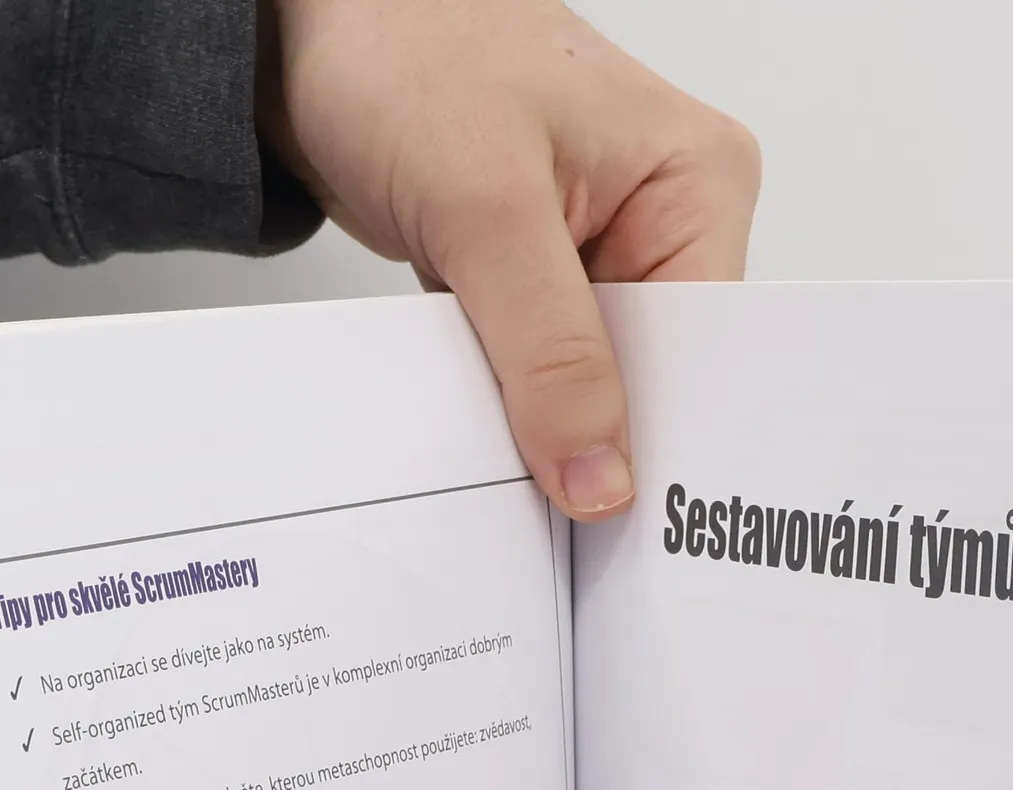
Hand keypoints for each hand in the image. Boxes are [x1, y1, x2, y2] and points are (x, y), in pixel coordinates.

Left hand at [257, 0, 759, 520]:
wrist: (305, 30)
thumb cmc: (402, 48)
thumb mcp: (486, 207)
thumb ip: (550, 354)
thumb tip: (602, 478)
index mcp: (699, 183)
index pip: (706, 354)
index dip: (664, 440)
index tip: (619, 518)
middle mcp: (663, 223)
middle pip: (653, 384)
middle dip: (597, 440)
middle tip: (553, 504)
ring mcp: (598, 259)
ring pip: (588, 393)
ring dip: (542, 428)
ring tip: (505, 454)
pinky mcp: (535, 288)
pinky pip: (536, 381)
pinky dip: (505, 408)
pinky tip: (483, 426)